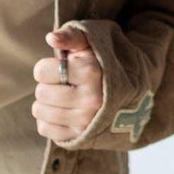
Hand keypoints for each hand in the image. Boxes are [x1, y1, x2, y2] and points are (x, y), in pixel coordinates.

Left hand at [31, 25, 102, 142]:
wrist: (134, 91)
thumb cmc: (104, 61)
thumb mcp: (92, 41)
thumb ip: (70, 35)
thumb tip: (51, 38)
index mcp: (91, 72)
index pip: (41, 72)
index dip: (46, 67)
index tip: (59, 68)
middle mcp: (90, 99)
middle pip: (41, 93)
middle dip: (47, 85)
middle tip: (63, 83)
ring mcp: (86, 121)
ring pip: (40, 111)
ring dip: (45, 103)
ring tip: (62, 96)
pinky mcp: (81, 137)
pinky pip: (45, 129)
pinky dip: (48, 120)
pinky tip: (61, 111)